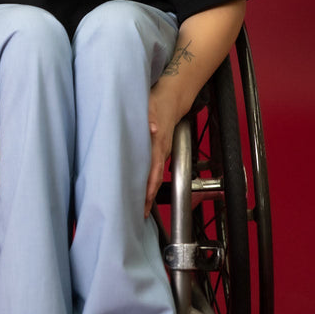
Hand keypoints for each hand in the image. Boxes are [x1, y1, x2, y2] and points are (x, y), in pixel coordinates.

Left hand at [145, 78, 187, 217]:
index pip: (154, 171)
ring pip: (155, 175)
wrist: (173, 98)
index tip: (144, 202)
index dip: (149, 188)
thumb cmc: (158, 102)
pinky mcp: (160, 150)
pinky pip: (154, 169)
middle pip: (156, 179)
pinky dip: (149, 181)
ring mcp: (162, 151)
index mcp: (159, 144)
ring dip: (149, 192)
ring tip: (141, 208)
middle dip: (149, 198)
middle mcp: (162, 151)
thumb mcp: (151, 106)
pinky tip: (141, 188)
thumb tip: (151, 128)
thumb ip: (150, 117)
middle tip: (141, 215)